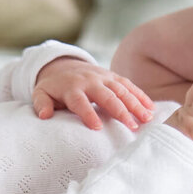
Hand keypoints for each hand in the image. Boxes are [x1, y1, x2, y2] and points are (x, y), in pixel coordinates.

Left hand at [33, 57, 154, 130]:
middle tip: (132, 126)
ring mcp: (104, 77)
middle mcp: (90, 81)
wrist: (63, 66)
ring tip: (147, 119)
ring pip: (122, 90)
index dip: (88, 114)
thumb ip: (41, 104)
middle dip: (120, 111)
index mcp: (72, 88)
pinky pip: (129, 85)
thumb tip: (44, 116)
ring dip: (136, 104)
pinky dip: (141, 96)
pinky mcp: (113, 77)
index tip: (97, 127)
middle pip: (107, 96)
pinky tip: (151, 109)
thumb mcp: (41, 93)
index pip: (80, 102)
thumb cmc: (53, 87)